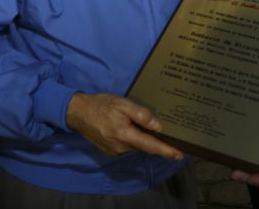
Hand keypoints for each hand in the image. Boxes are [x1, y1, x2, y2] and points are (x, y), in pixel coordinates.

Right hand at [66, 93, 183, 159]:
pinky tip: (135, 131)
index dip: (166, 151)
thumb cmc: (102, 105)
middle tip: (173, 139)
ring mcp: (115, 151)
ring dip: (145, 141)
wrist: (78, 113)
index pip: (150, 146)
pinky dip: (135, 140)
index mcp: (125, 135)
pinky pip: (128, 146)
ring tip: (155, 132)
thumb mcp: (122, 104)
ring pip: (136, 146)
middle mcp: (121, 147)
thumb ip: (141, 114)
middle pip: (145, 147)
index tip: (180, 154)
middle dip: (158, 144)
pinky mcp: (110, 150)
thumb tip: (158, 126)